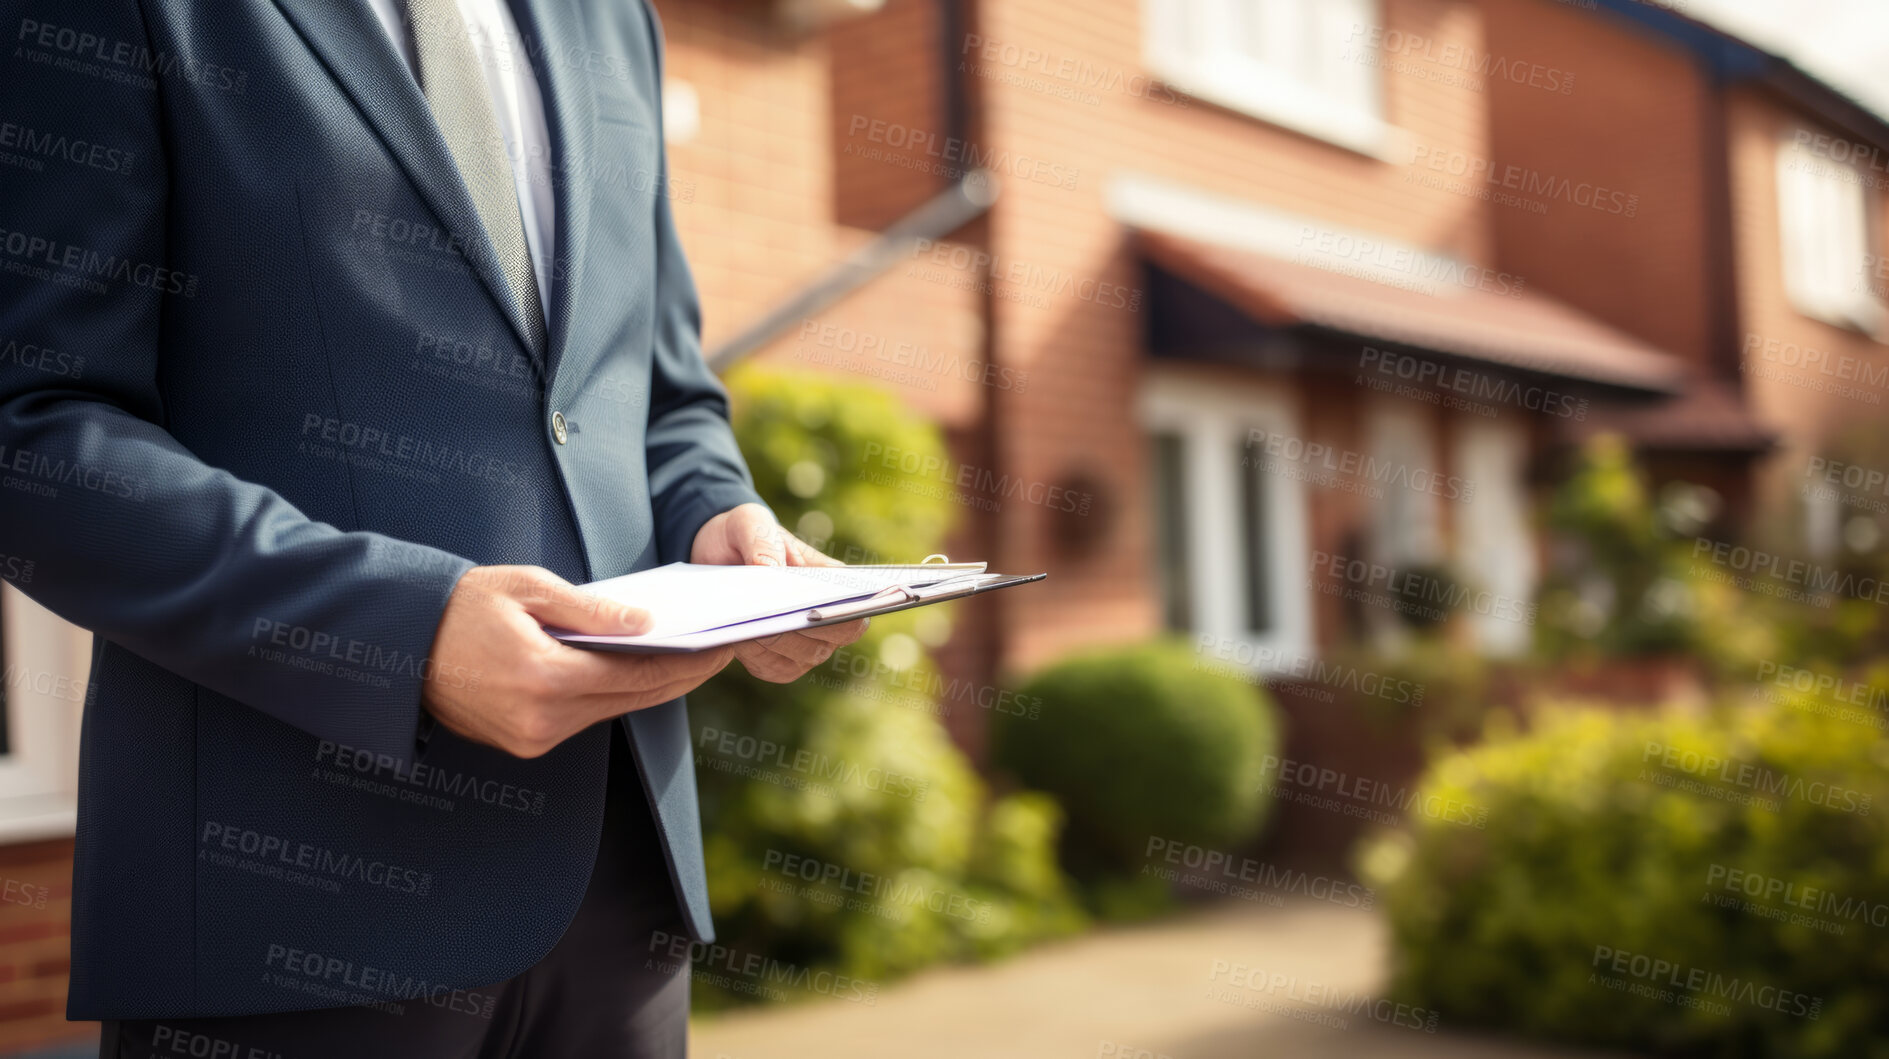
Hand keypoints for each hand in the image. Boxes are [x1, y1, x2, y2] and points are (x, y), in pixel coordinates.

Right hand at [422, 565, 734, 757]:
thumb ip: (593, 611)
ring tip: (685, 660)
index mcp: (544, 677)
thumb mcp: (530, 588)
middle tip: (716, 654)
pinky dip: (610, 696)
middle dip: (677, 676)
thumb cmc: (463, 603)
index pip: (636, 674)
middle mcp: (541, 719)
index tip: (719, 647)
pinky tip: (634, 673)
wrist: (400, 643)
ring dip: (646, 688)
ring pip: (609, 712)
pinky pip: (582, 719)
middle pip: (631, 700)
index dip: (685, 663)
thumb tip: (647, 625)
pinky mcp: (523, 745)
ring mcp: (531, 739)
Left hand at [691, 503, 868, 682]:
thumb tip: (772, 572)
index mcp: (834, 581)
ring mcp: (805, 644)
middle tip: (766, 614)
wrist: (714, 557)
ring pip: (801, 657)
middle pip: (831, 638)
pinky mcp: (777, 662)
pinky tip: (738, 637)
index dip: (846, 613)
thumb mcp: (748, 522)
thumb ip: (762, 541)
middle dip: (799, 630)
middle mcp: (828, 618)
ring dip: (773, 643)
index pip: (857, 605)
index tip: (817, 608)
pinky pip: (773, 669)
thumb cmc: (743, 536)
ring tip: (744, 622)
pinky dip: (755, 657)